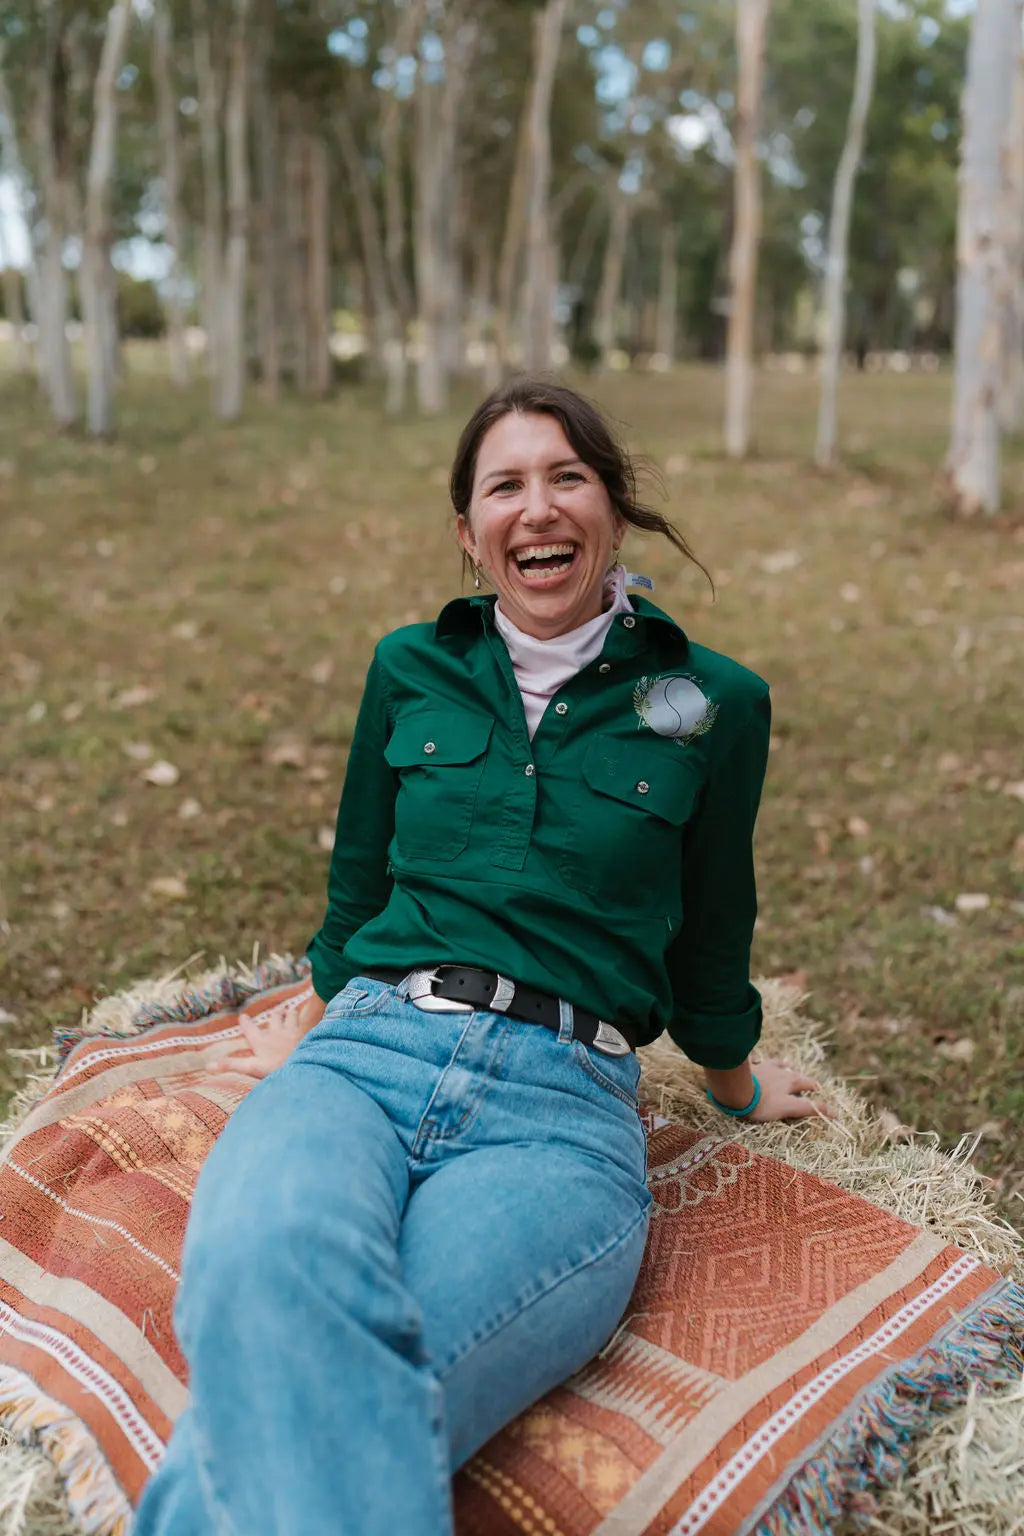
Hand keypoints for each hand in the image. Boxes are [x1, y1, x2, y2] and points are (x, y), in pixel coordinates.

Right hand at [210, 988, 325, 1080]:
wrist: (302, 1065)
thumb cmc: (275, 1068)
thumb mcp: (250, 1068)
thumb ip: (230, 1065)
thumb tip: (208, 1066)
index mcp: (261, 1040)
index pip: (250, 1028)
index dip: (246, 1022)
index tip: (243, 1017)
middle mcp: (276, 1032)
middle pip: (274, 1018)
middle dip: (274, 1014)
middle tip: (275, 1012)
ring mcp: (293, 1031)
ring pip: (291, 1016)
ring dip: (290, 1014)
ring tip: (290, 1012)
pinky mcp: (308, 1034)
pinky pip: (308, 1022)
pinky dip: (308, 1019)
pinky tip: (312, 1020)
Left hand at [744, 1057, 833, 1122]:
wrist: (735, 1088)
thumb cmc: (762, 1102)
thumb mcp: (789, 1108)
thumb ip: (810, 1109)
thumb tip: (836, 1113)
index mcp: (790, 1082)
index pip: (809, 1086)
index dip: (817, 1092)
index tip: (823, 1096)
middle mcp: (779, 1071)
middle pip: (794, 1074)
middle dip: (802, 1078)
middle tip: (808, 1081)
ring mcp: (763, 1067)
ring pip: (777, 1065)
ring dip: (784, 1066)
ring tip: (787, 1065)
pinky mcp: (749, 1067)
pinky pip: (756, 1061)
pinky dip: (760, 1061)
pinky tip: (757, 1060)